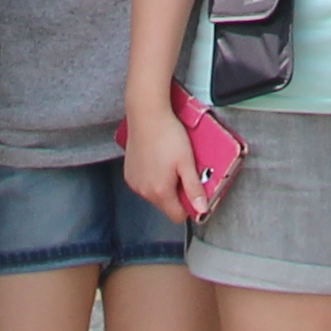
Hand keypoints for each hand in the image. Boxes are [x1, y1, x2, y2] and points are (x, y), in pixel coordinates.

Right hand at [118, 88, 200, 225]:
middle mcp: (144, 191)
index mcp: (160, 191)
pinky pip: (144, 184)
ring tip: (169, 163)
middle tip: (182, 171)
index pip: (178, 216)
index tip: (193, 191)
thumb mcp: (187, 161)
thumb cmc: (167, 134)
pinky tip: (157, 161)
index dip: (189, 206)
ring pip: (155, 194)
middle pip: (166, 205)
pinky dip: (152, 177)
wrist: (146, 114)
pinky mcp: (129, 173)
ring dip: (164, 185)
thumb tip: (202, 209)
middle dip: (177, 193)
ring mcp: (135, 182)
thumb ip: (194, 188)